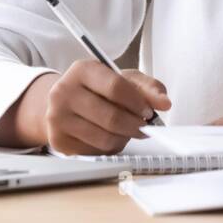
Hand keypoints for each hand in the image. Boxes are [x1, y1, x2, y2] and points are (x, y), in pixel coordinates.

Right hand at [0, 63, 170, 154]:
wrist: (64, 102)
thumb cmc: (99, 89)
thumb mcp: (124, 79)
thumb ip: (148, 88)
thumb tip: (165, 103)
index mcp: (82, 70)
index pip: (116, 87)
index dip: (138, 103)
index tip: (149, 111)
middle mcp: (64, 92)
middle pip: (111, 117)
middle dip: (135, 126)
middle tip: (145, 127)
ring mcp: (57, 118)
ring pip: (104, 138)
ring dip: (124, 139)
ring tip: (127, 131)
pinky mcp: (58, 141)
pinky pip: (95, 152)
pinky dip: (109, 148)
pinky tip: (109, 137)